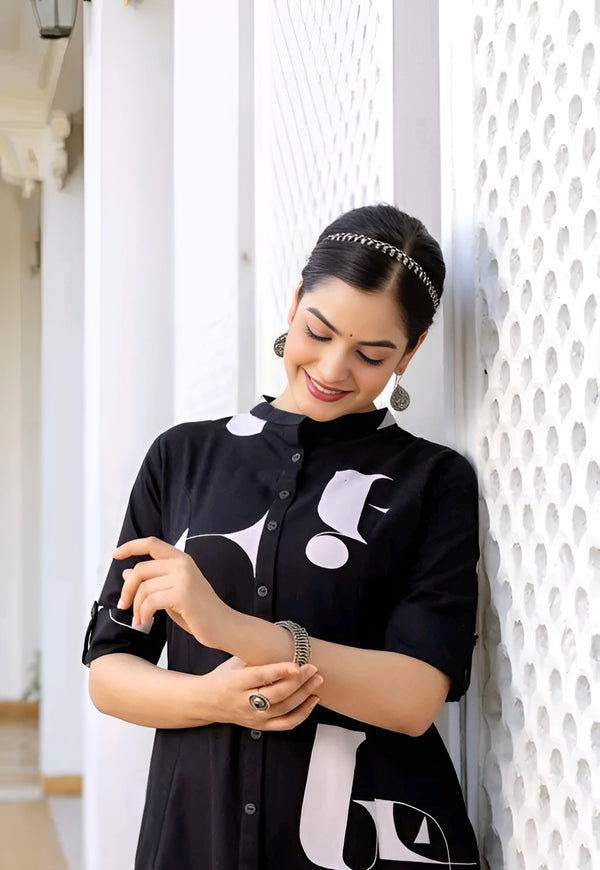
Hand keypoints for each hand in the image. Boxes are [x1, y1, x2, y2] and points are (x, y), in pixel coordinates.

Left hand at [113, 536, 227, 646]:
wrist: (224, 626)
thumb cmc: (198, 611)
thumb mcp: (172, 592)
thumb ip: (153, 581)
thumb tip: (126, 572)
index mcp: (181, 559)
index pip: (151, 543)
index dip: (130, 546)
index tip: (114, 555)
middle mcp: (182, 564)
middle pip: (140, 569)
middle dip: (127, 590)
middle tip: (123, 606)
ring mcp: (183, 578)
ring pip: (143, 588)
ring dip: (135, 607)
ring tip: (139, 620)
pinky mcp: (183, 595)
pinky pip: (150, 602)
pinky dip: (143, 614)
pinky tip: (146, 622)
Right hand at [205, 657, 322, 729]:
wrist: (207, 702)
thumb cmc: (224, 676)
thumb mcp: (235, 661)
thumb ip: (256, 656)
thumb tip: (283, 642)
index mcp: (236, 682)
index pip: (261, 677)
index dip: (280, 671)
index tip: (297, 664)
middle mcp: (244, 703)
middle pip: (276, 695)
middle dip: (298, 682)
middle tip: (313, 668)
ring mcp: (254, 717)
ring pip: (284, 710)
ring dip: (304, 695)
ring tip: (317, 680)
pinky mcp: (261, 726)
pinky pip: (285, 724)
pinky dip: (302, 713)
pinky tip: (313, 699)